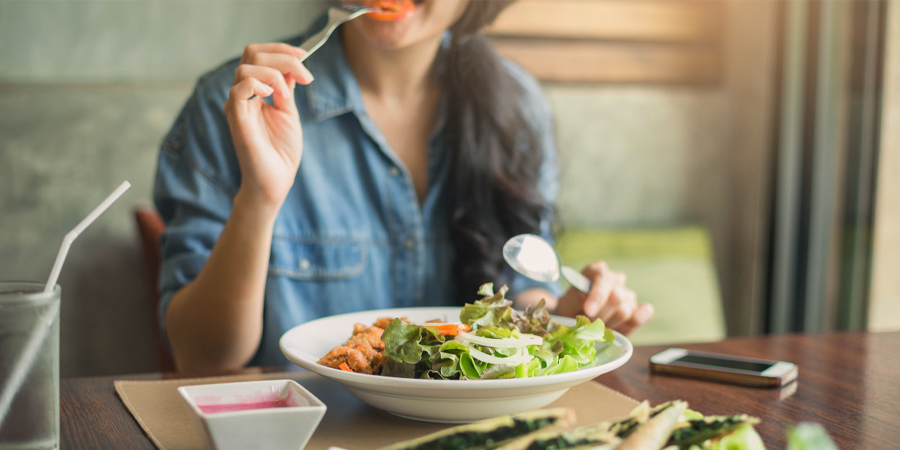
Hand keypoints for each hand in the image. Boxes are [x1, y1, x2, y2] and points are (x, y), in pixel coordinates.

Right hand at [224, 43, 314, 211]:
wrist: (276, 181)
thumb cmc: (281, 152)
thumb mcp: (289, 112)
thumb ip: (286, 88)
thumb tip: (293, 65)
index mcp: (253, 91)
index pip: (258, 55)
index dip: (281, 50)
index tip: (305, 56)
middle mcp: (242, 95)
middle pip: (252, 54)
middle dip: (283, 57)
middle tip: (305, 75)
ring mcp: (237, 105)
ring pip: (246, 68)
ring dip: (275, 73)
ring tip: (288, 95)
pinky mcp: (236, 118)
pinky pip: (239, 89)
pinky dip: (259, 84)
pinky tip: (274, 96)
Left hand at [555, 261, 653, 335]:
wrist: (577, 320)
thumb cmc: (571, 309)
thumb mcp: (566, 303)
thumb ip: (575, 300)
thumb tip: (590, 303)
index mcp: (597, 270)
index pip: (602, 278)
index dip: (597, 296)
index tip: (588, 311)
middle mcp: (615, 279)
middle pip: (616, 297)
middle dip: (600, 316)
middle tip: (587, 324)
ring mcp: (627, 294)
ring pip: (625, 311)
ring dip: (609, 324)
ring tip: (596, 327)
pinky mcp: (638, 309)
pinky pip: (645, 312)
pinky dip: (635, 321)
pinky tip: (619, 327)